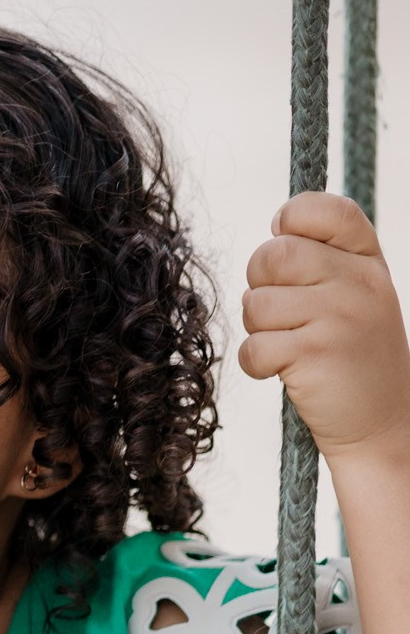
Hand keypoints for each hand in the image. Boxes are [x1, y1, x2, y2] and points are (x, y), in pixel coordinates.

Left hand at [240, 192, 409, 461]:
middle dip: (259, 283)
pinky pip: (253, 347)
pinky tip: (280, 370)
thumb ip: (325, 259)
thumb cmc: (355, 356)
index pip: (324, 210)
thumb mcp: (359, 295)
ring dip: (256, 329)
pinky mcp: (314, 355)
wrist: (380, 422)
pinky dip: (255, 364)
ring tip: (285, 344)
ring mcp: (338, 316)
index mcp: (368, 260)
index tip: (284, 242)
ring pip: (256, 304)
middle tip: (276, 311)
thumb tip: (273, 235)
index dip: (291, 220)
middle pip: (274, 256)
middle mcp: (358, 282)